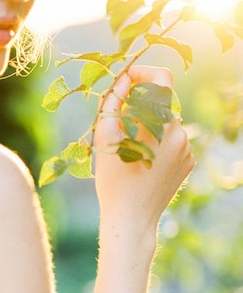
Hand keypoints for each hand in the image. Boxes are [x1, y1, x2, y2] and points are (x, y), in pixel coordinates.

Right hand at [94, 65, 194, 234]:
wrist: (131, 220)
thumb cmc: (113, 182)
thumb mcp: (105, 138)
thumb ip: (112, 102)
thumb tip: (122, 81)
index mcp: (160, 123)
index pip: (161, 78)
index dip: (142, 72)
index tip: (126, 80)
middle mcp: (180, 132)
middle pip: (161, 102)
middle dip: (140, 103)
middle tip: (118, 117)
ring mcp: (187, 149)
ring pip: (166, 122)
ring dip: (148, 124)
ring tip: (128, 147)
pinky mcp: (188, 162)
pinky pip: (173, 141)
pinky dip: (158, 142)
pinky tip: (142, 161)